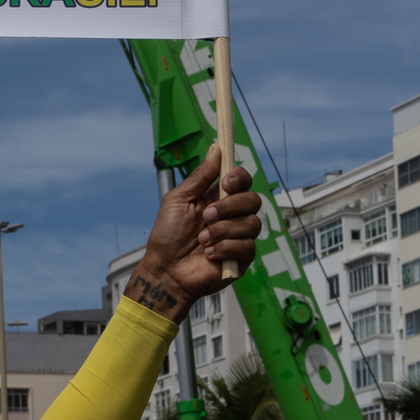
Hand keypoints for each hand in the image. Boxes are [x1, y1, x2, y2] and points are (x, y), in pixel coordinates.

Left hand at [121, 159, 261, 315]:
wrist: (166, 270)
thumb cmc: (168, 236)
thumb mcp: (179, 200)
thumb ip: (200, 177)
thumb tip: (216, 148)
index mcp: (218, 199)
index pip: (243, 181)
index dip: (240, 178)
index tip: (227, 181)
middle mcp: (232, 216)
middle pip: (253, 200)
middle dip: (230, 207)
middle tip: (207, 217)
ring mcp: (239, 237)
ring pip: (252, 224)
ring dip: (223, 231)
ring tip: (202, 241)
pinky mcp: (242, 258)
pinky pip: (247, 246)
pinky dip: (225, 248)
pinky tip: (209, 254)